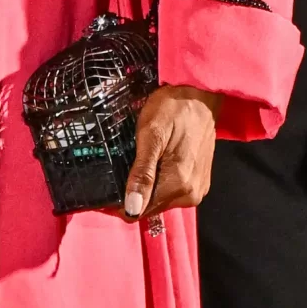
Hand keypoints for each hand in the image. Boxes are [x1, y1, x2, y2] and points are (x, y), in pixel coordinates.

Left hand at [122, 85, 219, 223]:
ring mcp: (197, 189)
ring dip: (146, 188)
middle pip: (149, 208)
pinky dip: (159, 183)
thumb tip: (131, 209)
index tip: (106, 188)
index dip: (118, 203)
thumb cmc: (173, 109)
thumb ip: (142, 174)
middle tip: (120, 168)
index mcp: (179, 185)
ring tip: (137, 162)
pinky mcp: (200, 182)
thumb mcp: (150, 135)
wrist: (201, 95)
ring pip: (159, 200)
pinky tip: (153, 164)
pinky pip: (172, 192)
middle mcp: (191, 194)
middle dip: (132, 194)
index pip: (138, 212)